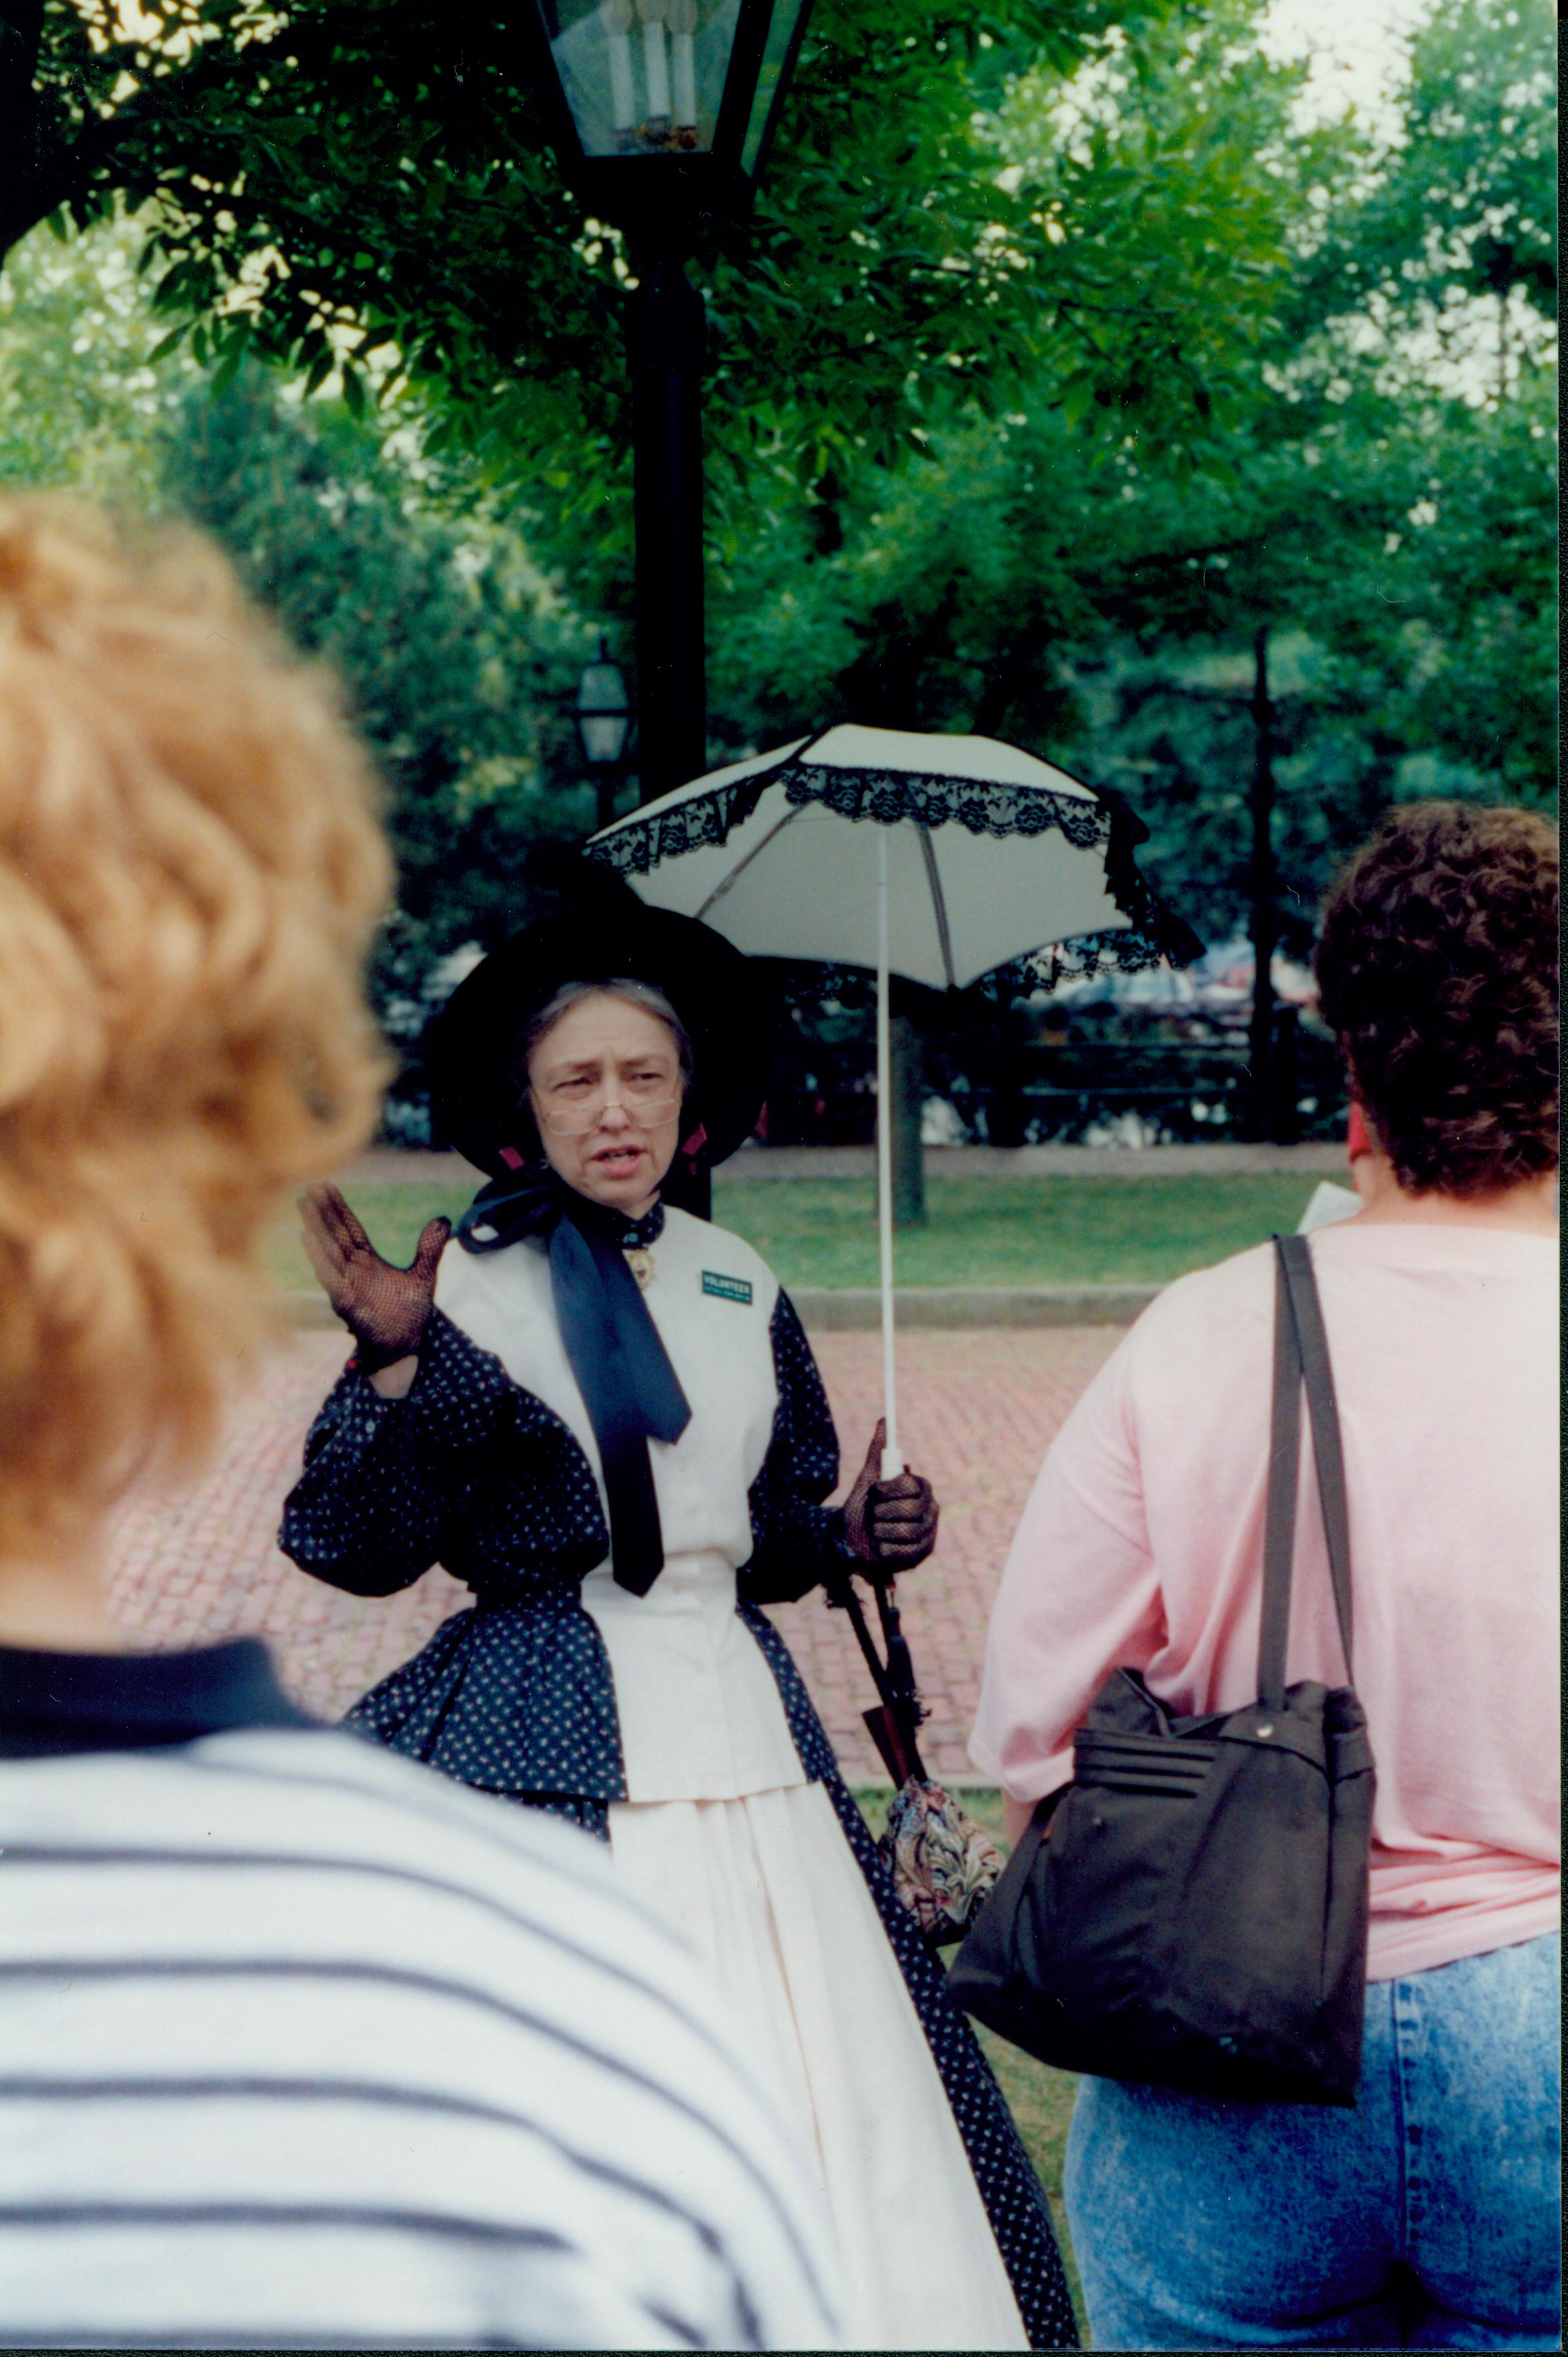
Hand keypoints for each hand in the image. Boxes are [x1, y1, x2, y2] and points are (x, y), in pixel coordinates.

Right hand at [299, 1183, 449, 1370]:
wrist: (403, 1347)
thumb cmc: (407, 1315)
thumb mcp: (423, 1276)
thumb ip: (429, 1249)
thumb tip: (443, 1219)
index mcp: (367, 1261)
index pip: (350, 1228)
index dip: (338, 1207)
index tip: (325, 1186)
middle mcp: (352, 1269)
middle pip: (335, 1234)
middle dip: (322, 1211)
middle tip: (308, 1186)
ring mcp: (346, 1284)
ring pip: (328, 1251)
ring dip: (316, 1228)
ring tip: (303, 1206)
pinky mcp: (346, 1299)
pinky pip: (330, 1276)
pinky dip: (318, 1257)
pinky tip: (307, 1239)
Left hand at [843, 1419, 938, 1570]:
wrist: (850, 1539)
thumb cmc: (862, 1506)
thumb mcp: (868, 1478)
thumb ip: (877, 1451)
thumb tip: (884, 1420)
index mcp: (921, 1488)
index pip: (911, 1485)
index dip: (889, 1490)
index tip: (873, 1492)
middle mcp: (930, 1509)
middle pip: (909, 1509)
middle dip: (882, 1512)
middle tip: (873, 1514)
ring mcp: (929, 1533)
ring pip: (905, 1531)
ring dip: (881, 1531)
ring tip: (876, 1531)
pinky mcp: (923, 1554)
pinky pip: (903, 1551)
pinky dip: (884, 1549)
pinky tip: (881, 1546)